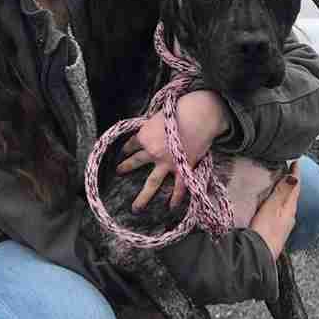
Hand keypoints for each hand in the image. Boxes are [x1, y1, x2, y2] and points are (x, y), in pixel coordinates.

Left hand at [116, 90, 229, 211]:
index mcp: (144, 136)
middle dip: (126, 167)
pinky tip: (171, 207)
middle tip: (119, 171)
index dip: (127, 147)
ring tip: (135, 208)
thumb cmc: (180, 110)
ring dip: (143, 197)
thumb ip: (153, 127)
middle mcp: (152, 151)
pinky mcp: (182, 168)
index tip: (124, 151)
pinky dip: (175, 197)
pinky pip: (178, 187)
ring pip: (152, 183)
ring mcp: (167, 163)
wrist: (199, 117)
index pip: (132, 143)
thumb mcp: (159, 116)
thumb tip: (151, 130)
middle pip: (135, 161)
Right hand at [250, 162, 299, 260]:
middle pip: (292, 196)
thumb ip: (282, 193)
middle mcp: (289, 217)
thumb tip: (294, 177)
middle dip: (291, 182)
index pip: (295, 188)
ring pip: (286, 205)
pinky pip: (279, 213)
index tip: (296, 162)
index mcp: (290, 210)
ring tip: (280, 185)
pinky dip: (278, 204)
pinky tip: (272, 206)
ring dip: (284, 193)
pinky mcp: (274, 232)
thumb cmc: (265, 232)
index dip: (295, 174)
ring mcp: (282, 226)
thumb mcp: (273, 208)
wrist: (259, 256)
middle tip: (289, 170)